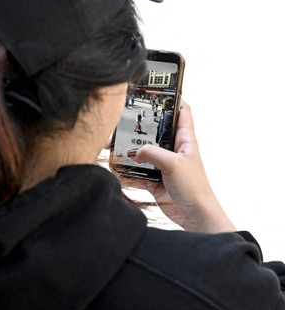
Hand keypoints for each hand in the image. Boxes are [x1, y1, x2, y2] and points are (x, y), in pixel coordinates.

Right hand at [125, 102, 234, 232]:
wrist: (195, 217)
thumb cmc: (195, 189)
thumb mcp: (173, 164)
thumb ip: (152, 152)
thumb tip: (135, 150)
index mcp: (185, 141)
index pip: (183, 112)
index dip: (173, 99)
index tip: (158, 91)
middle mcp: (175, 151)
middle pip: (157, 132)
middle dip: (141, 127)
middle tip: (125, 121)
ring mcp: (164, 166)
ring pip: (144, 152)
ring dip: (130, 151)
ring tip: (114, 146)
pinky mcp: (156, 181)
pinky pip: (137, 173)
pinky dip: (127, 172)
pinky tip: (116, 169)